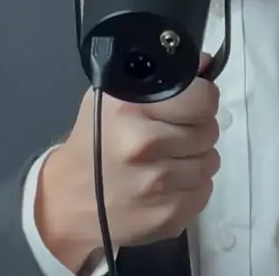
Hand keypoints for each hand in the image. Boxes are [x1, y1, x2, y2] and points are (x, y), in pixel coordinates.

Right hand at [35, 54, 219, 272]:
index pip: (201, 99)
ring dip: (197, 158)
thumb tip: (205, 63)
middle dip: (198, 128)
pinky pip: (204, 191)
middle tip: (176, 131)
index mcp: (131, 110)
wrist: (68, 201)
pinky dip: (192, 186)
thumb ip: (161, 77)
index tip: (191, 103)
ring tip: (171, 157)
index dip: (201, 98)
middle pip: (209, 130)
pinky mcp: (167, 216)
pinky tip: (169, 182)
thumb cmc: (93, 141)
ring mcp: (157, 184)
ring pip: (210, 162)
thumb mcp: (114, 98)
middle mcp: (144, 145)